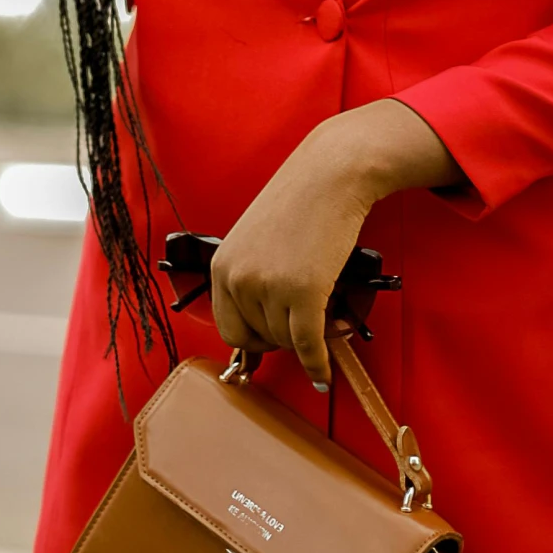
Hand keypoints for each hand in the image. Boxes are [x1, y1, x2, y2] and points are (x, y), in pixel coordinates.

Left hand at [210, 100, 456, 389]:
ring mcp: (270, 287)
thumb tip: (257, 331)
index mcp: (222, 267)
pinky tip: (324, 377)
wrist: (331, 174)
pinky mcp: (304, 292)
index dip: (255, 341)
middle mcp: (239, 280)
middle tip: (306, 325)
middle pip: (261, 339)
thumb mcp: (256, 241)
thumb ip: (251, 280)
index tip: (272, 345)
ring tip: (326, 316)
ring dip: (309, 339)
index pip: (229, 329)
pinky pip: (308, 346)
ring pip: (288, 341)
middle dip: (285, 338)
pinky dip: (317, 367)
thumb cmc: (298, 202)